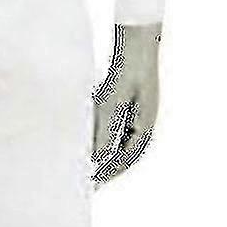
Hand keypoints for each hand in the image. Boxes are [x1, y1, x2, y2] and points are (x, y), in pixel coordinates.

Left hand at [93, 22, 161, 185]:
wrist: (135, 41)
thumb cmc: (127, 70)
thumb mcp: (112, 103)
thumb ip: (105, 132)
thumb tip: (96, 160)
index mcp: (145, 128)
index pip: (125, 160)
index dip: (107, 174)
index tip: (90, 186)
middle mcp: (143, 124)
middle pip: (122, 154)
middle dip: (103, 167)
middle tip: (83, 181)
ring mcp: (137, 114)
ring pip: (117, 142)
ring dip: (101, 152)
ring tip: (80, 163)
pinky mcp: (127, 103)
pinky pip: (112, 127)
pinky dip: (99, 135)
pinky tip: (84, 137)